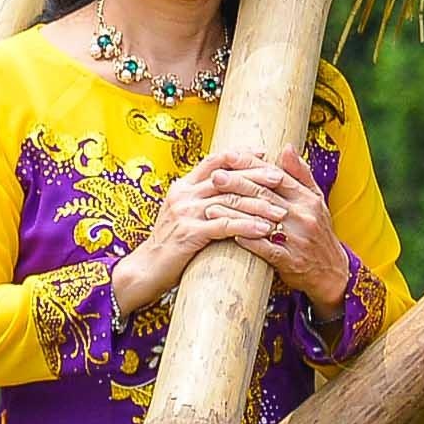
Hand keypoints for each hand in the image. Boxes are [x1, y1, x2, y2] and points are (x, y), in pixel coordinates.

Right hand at [100, 156, 307, 323]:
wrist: (144, 269)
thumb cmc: (169, 245)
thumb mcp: (182, 215)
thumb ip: (200, 199)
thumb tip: (225, 188)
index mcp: (182, 186)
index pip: (214, 160)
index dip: (239, 155)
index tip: (262, 154)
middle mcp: (183, 195)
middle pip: (226, 177)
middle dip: (256, 177)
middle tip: (280, 179)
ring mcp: (185, 213)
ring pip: (229, 201)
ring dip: (258, 206)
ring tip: (280, 211)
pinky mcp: (189, 234)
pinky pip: (224, 226)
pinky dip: (247, 226)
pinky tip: (264, 230)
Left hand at [195, 147, 351, 305]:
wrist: (332, 271)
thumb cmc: (319, 232)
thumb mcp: (316, 200)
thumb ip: (301, 174)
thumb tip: (286, 148)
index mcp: (307, 199)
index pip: (276, 176)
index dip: (252, 165)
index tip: (229, 157)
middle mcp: (303, 216)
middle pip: (265, 196)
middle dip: (238, 185)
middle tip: (215, 177)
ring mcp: (297, 239)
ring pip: (262, 222)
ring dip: (235, 214)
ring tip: (211, 208)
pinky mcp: (291, 261)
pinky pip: (267, 250)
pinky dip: (249, 241)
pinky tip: (231, 234)